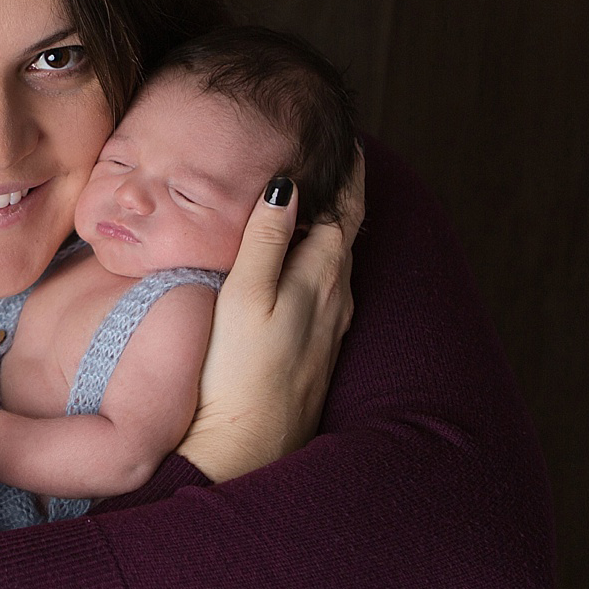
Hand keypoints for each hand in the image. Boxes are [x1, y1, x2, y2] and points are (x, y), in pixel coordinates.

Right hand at [180, 153, 363, 482]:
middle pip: (348, 234)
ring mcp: (331, 329)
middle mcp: (338, 300)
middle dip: (343, 195)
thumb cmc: (239, 373)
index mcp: (322, 277)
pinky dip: (325, 264)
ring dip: (334, 230)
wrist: (247, 448)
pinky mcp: (318, 353)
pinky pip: (332, 292)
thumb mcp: (246, 295)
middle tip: (333, 160)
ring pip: (341, 265)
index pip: (347, 209)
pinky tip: (308, 269)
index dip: (350, 172)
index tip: (349, 140)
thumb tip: (289, 185)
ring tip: (319, 204)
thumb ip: (268, 239)